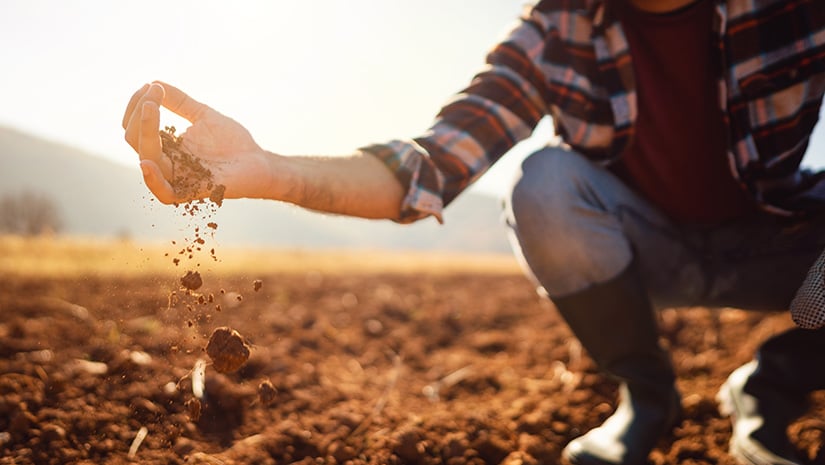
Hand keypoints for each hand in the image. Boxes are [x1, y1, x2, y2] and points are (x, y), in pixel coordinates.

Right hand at [122, 81, 271, 203]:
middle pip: (135, 140)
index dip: (137, 106)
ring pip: (147, 159)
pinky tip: (146, 162)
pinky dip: (153, 180)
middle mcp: (167, 162)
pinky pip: (165, 193)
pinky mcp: (193, 192)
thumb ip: (180, 102)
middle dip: (140, 113)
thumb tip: (154, 82)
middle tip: (153, 92)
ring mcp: (178, 178)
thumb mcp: (204, 115)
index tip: (150, 85)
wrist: (259, 161)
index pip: (136, 128)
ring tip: (151, 108)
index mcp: (166, 146)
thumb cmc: (233, 142)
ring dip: (145, 131)